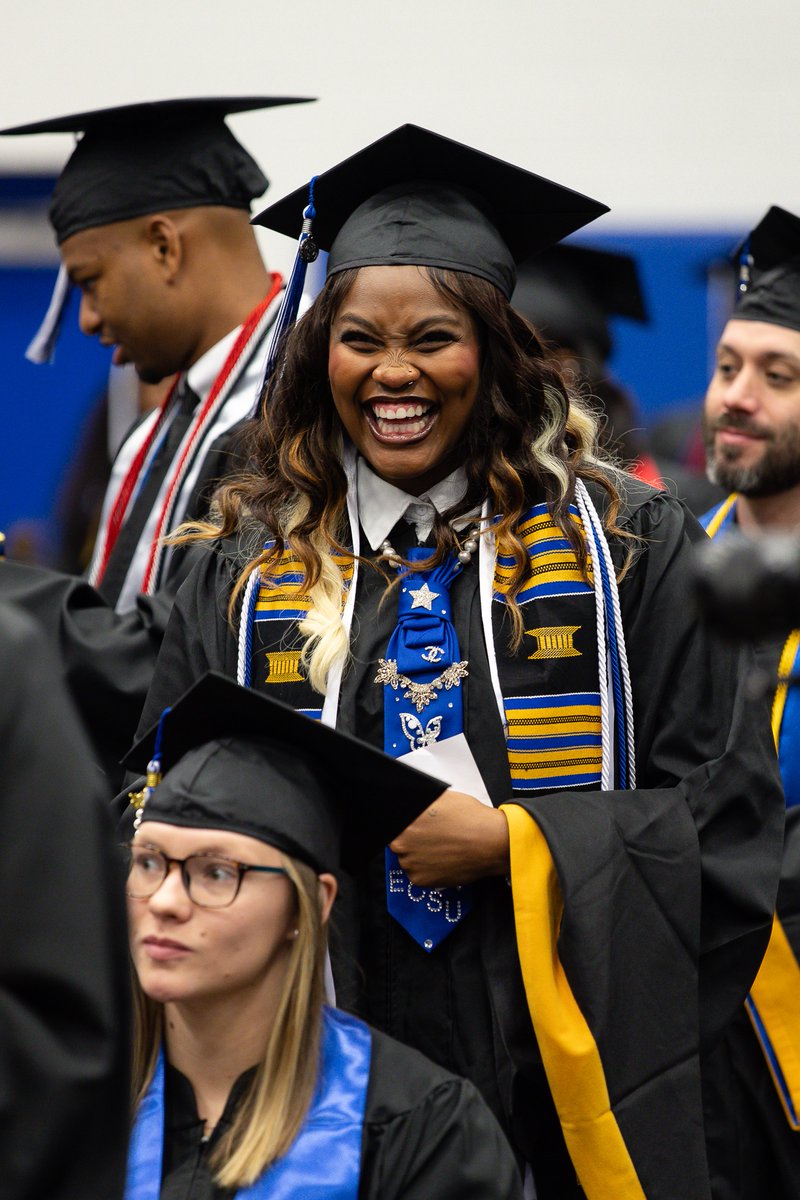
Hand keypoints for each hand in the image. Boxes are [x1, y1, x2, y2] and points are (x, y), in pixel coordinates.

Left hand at [389, 789, 509, 887]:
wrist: (491, 843)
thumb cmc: (469, 818)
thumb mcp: (440, 798)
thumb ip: (419, 804)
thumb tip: (410, 807)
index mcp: (404, 821)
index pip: (392, 824)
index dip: (406, 825)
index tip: (417, 827)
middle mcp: (401, 843)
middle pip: (398, 842)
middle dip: (412, 840)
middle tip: (432, 836)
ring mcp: (409, 863)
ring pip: (407, 858)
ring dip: (418, 855)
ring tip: (441, 847)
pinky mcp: (420, 880)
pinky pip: (417, 874)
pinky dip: (427, 869)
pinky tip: (443, 859)